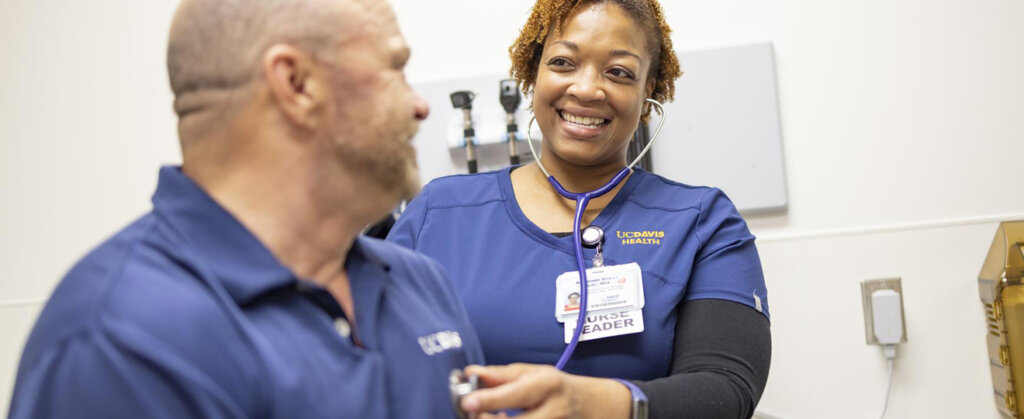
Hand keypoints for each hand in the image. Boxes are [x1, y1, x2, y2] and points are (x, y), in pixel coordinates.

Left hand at [460, 363, 630, 418]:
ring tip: (493, 415)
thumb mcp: (534, 373)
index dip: (490, 400)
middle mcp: (554, 411)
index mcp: (548, 386)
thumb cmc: (556, 387)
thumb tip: (470, 373)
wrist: (590, 407)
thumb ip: (501, 375)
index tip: (468, 403)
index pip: (516, 395)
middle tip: (473, 413)